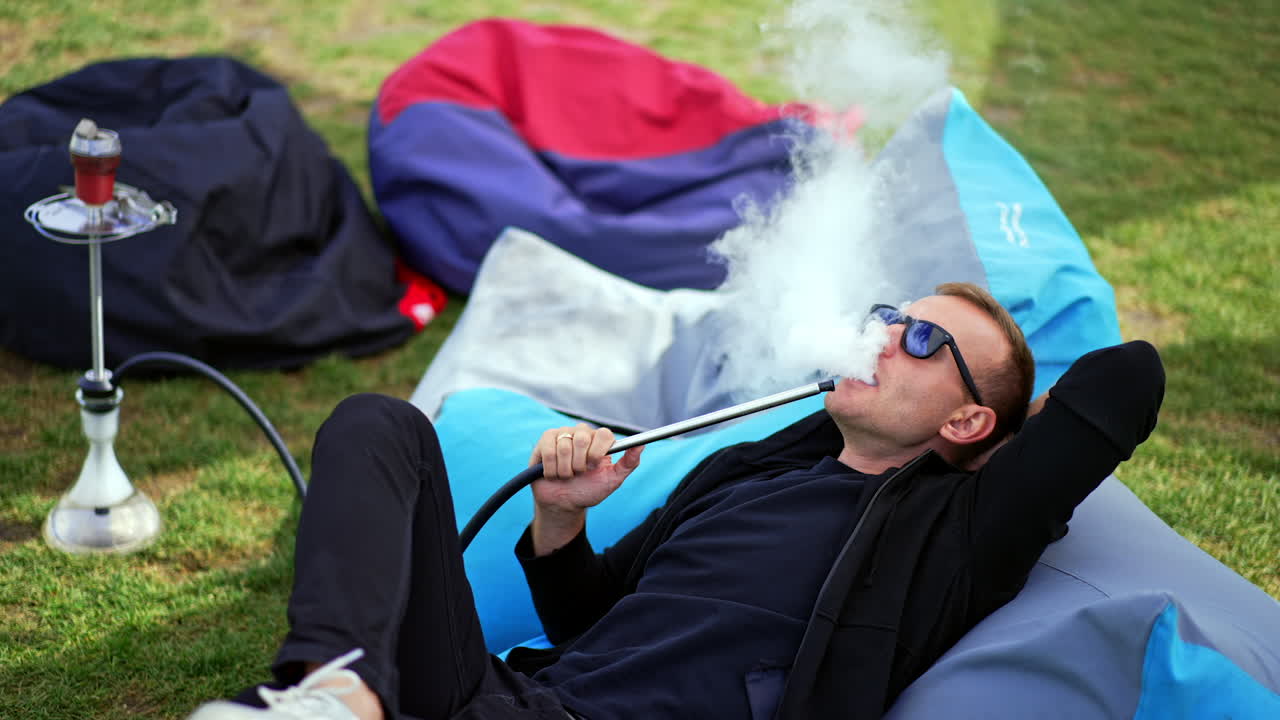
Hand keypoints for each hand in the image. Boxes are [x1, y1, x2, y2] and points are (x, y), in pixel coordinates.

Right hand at [529, 424, 643, 513]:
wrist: (563, 503)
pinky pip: (548, 450)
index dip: (597, 452)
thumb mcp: (612, 480)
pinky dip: (552, 469)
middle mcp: (582, 432)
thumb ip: (629, 463)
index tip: (594, 467)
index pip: (603, 434)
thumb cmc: (589, 490)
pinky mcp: (545, 440)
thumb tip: (642, 445)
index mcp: (600, 439)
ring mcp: (563, 434)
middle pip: (582, 438)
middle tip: (579, 473)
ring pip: (564, 446)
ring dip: (565, 470)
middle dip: (580, 464)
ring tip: (567, 476)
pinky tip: (553, 474)